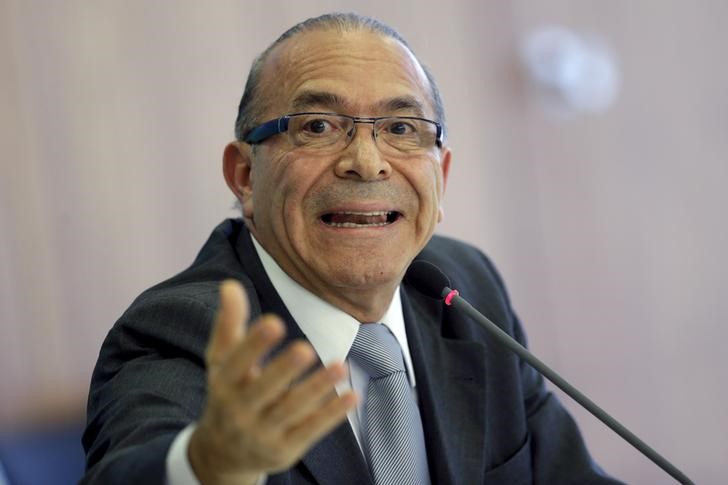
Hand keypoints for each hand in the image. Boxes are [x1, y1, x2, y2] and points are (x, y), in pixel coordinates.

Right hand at [188, 280, 356, 484]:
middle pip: (263, 389)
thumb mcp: (222, 361)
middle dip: (283, 370)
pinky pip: (310, 430)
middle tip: (305, 348)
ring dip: (317, 388)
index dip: (253, 344)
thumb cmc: (228, 393)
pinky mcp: (285, 449)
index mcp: (224, 383)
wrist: (222, 454)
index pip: (236, 363)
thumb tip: (230, 285)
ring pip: (293, 410)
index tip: (273, 321)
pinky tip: (352, 395)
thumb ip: (230, 324)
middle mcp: (240, 411)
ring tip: (340, 366)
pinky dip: (331, 414)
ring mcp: (263, 433)